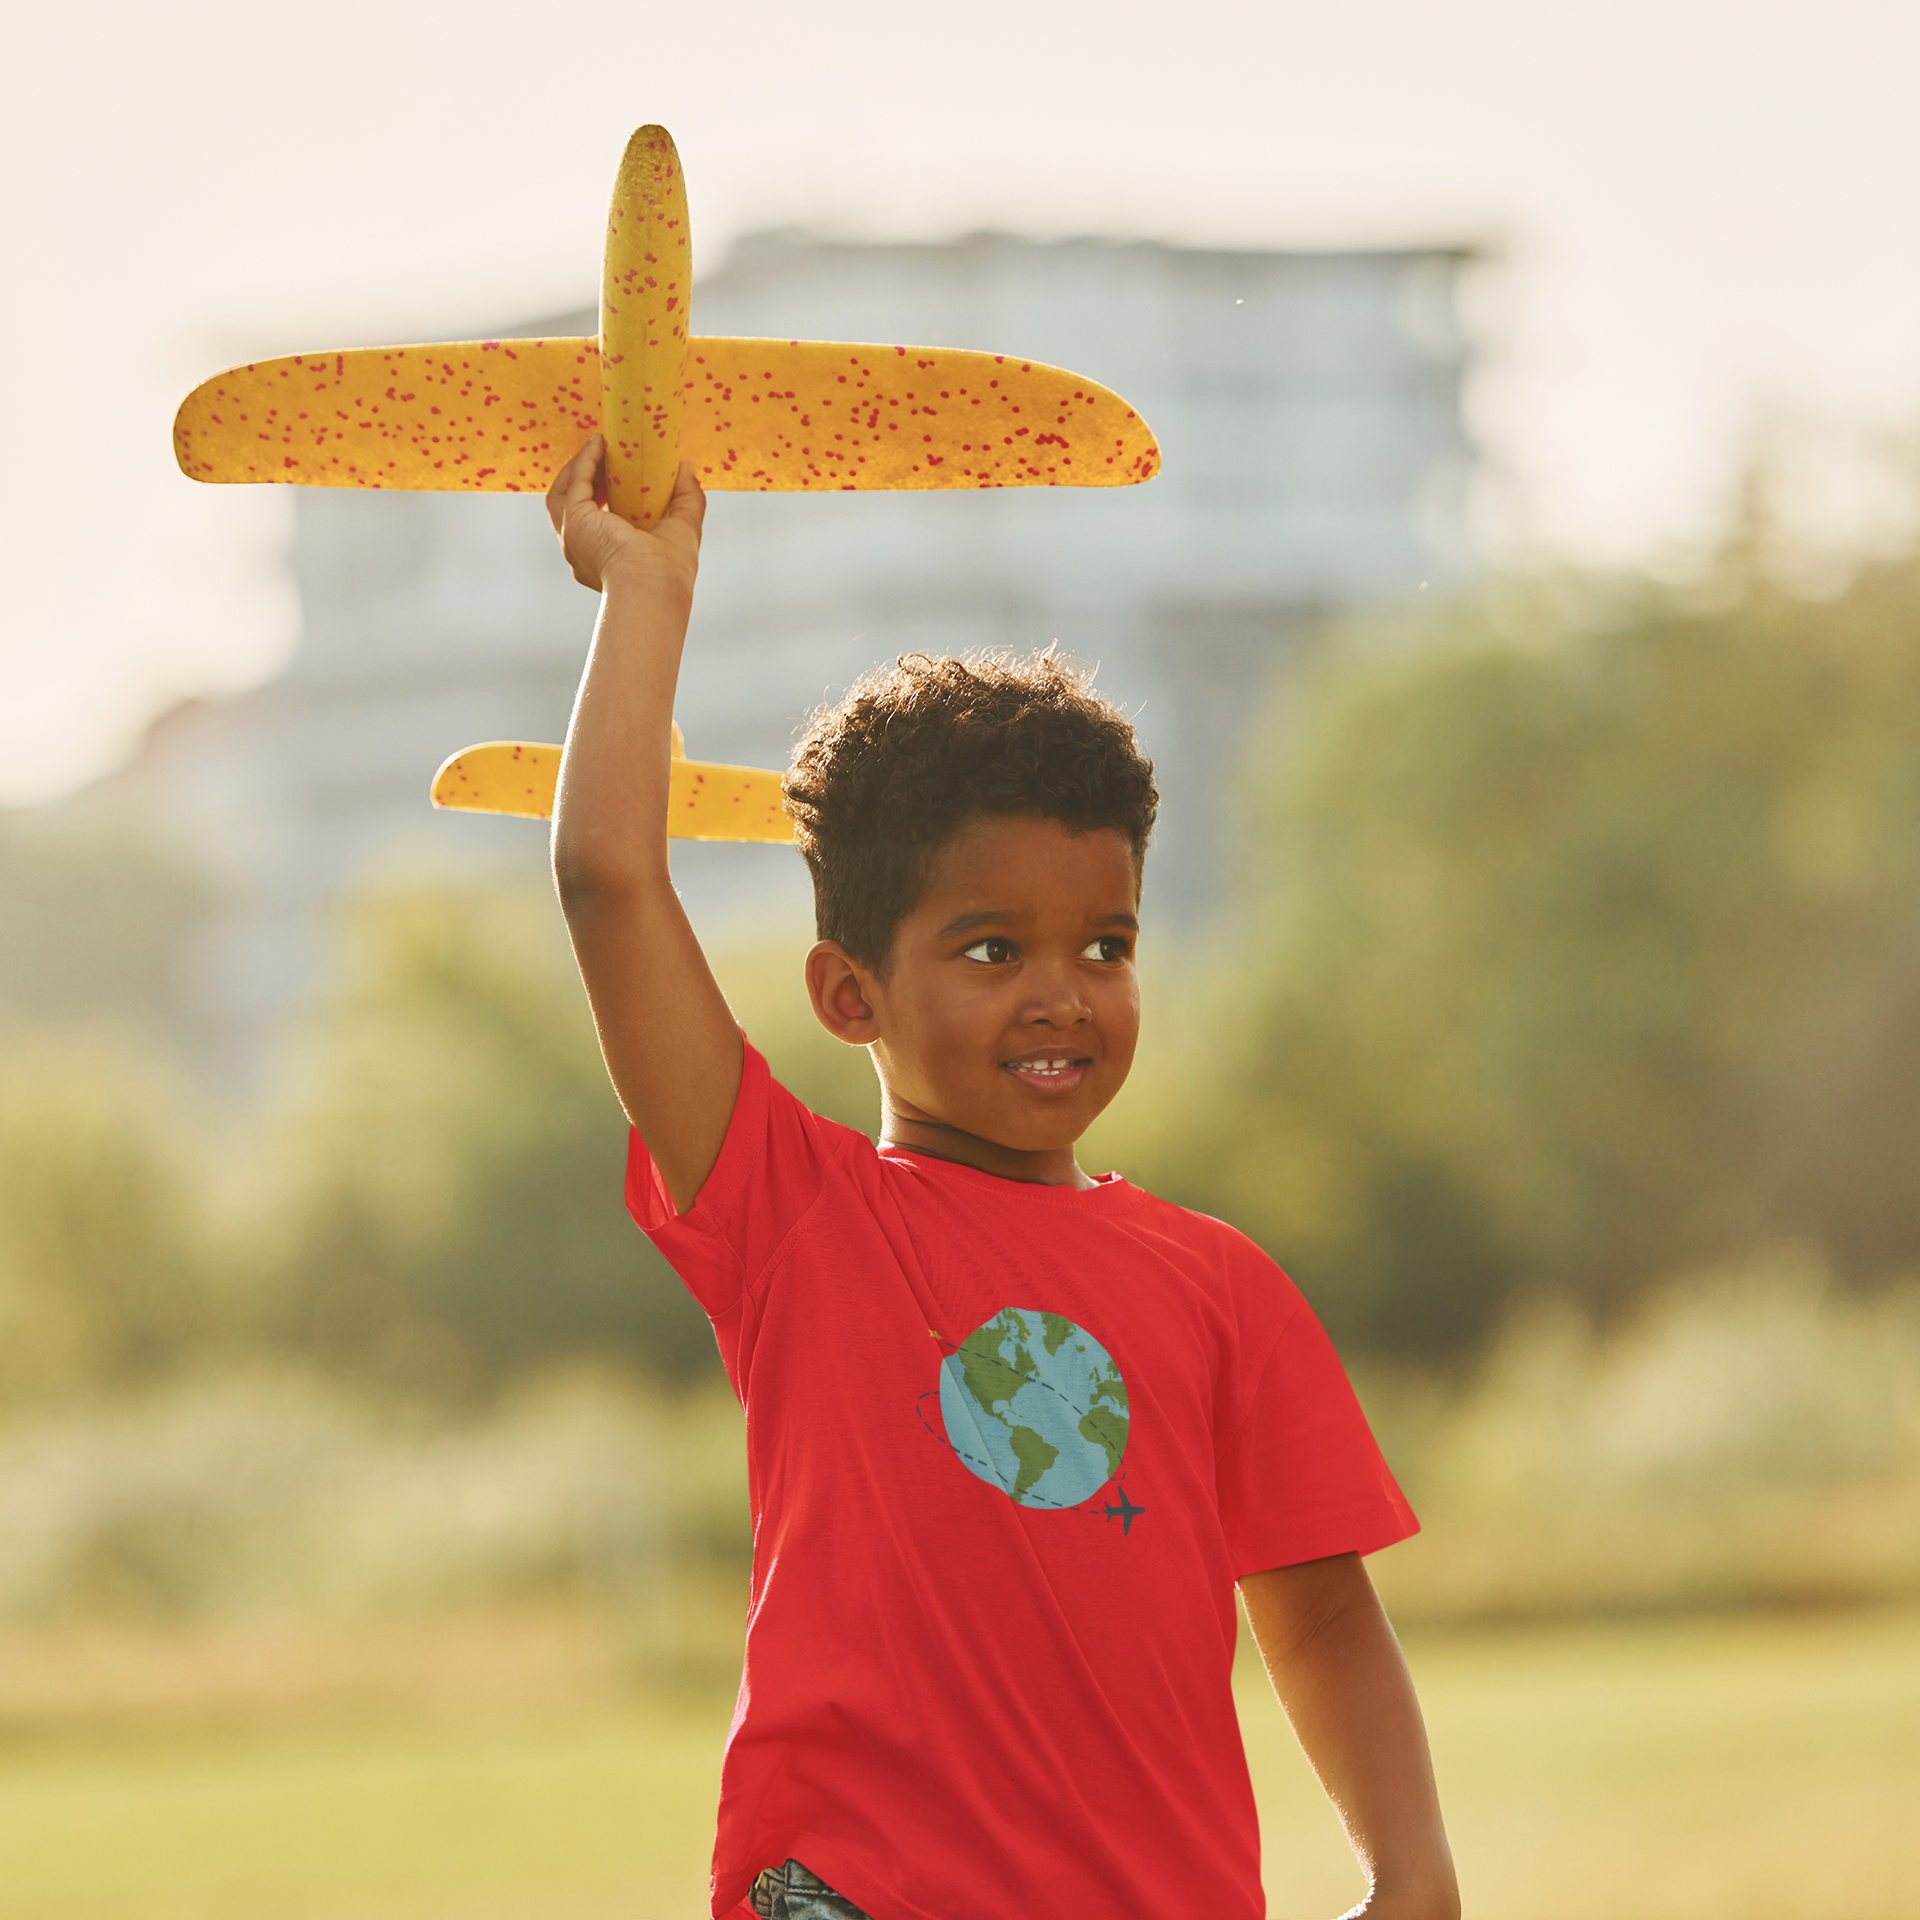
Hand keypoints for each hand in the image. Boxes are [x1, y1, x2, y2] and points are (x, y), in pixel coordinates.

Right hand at [546, 435, 705, 595]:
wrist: (654, 585)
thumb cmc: (670, 572)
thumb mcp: (684, 528)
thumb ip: (687, 498)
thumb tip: (686, 468)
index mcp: (604, 559)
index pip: (594, 522)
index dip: (601, 495)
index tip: (617, 474)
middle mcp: (582, 551)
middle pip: (571, 506)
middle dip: (585, 478)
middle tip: (607, 456)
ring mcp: (572, 537)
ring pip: (563, 493)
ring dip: (580, 467)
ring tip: (601, 446)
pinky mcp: (573, 521)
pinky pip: (574, 482)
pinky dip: (585, 461)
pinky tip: (600, 444)